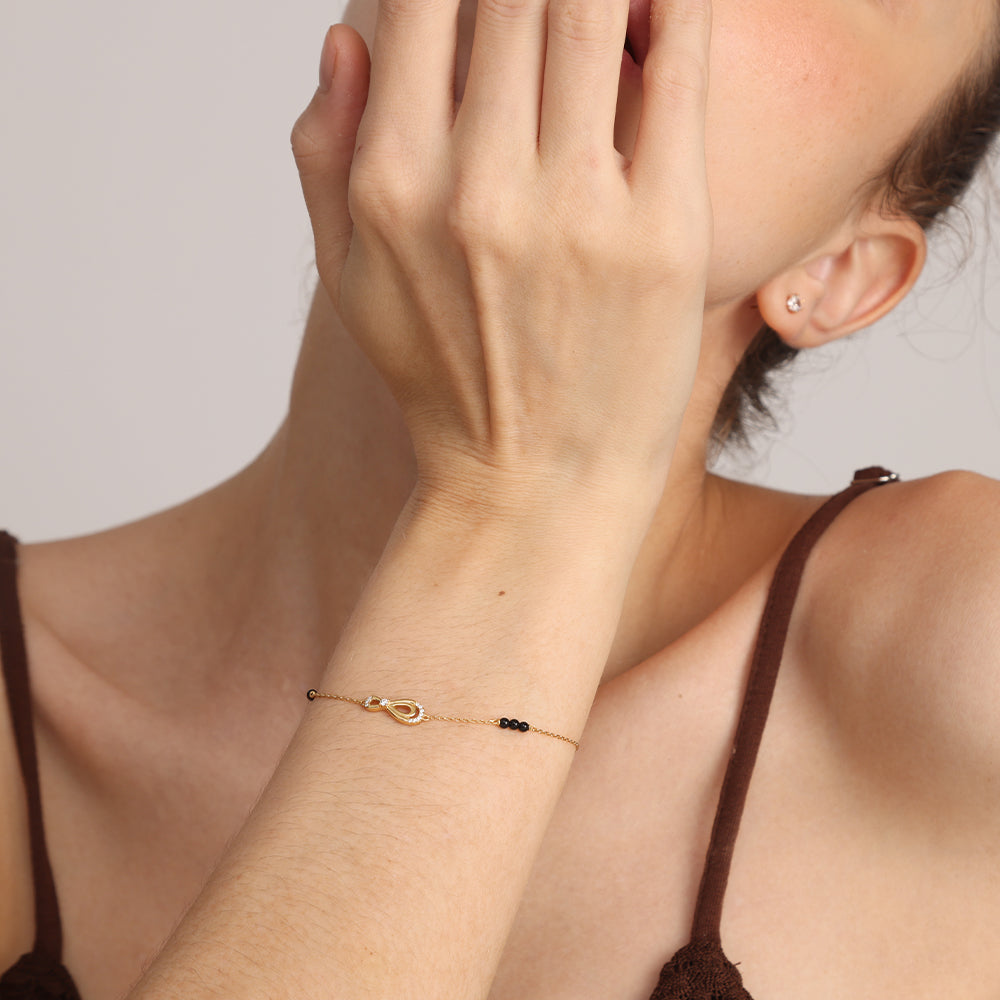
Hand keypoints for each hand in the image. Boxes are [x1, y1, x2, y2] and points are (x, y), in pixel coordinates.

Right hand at [292, 0, 712, 509]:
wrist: (531, 487)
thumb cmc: (442, 381)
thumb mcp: (349, 281)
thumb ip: (326, 150)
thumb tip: (345, 33)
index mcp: (393, 183)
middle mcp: (478, 185)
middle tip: (543, 3)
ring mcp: (575, 209)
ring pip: (590, 9)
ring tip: (604, 2)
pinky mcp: (664, 232)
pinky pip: (680, 71)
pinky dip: (678, 7)